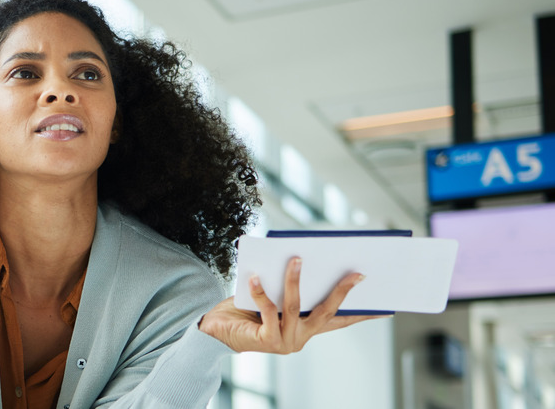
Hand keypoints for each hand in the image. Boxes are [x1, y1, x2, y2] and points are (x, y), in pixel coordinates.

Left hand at [199, 256, 387, 352]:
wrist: (214, 329)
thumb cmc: (244, 309)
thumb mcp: (273, 294)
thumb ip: (288, 284)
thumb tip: (303, 257)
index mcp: (306, 328)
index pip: (339, 321)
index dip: (362, 314)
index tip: (385, 307)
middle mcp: (299, 338)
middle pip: (326, 312)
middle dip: (342, 291)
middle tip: (357, 272)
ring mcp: (284, 341)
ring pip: (295, 307)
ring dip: (295, 280)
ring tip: (296, 258)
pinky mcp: (265, 340)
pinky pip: (266, 311)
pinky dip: (261, 291)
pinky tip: (255, 276)